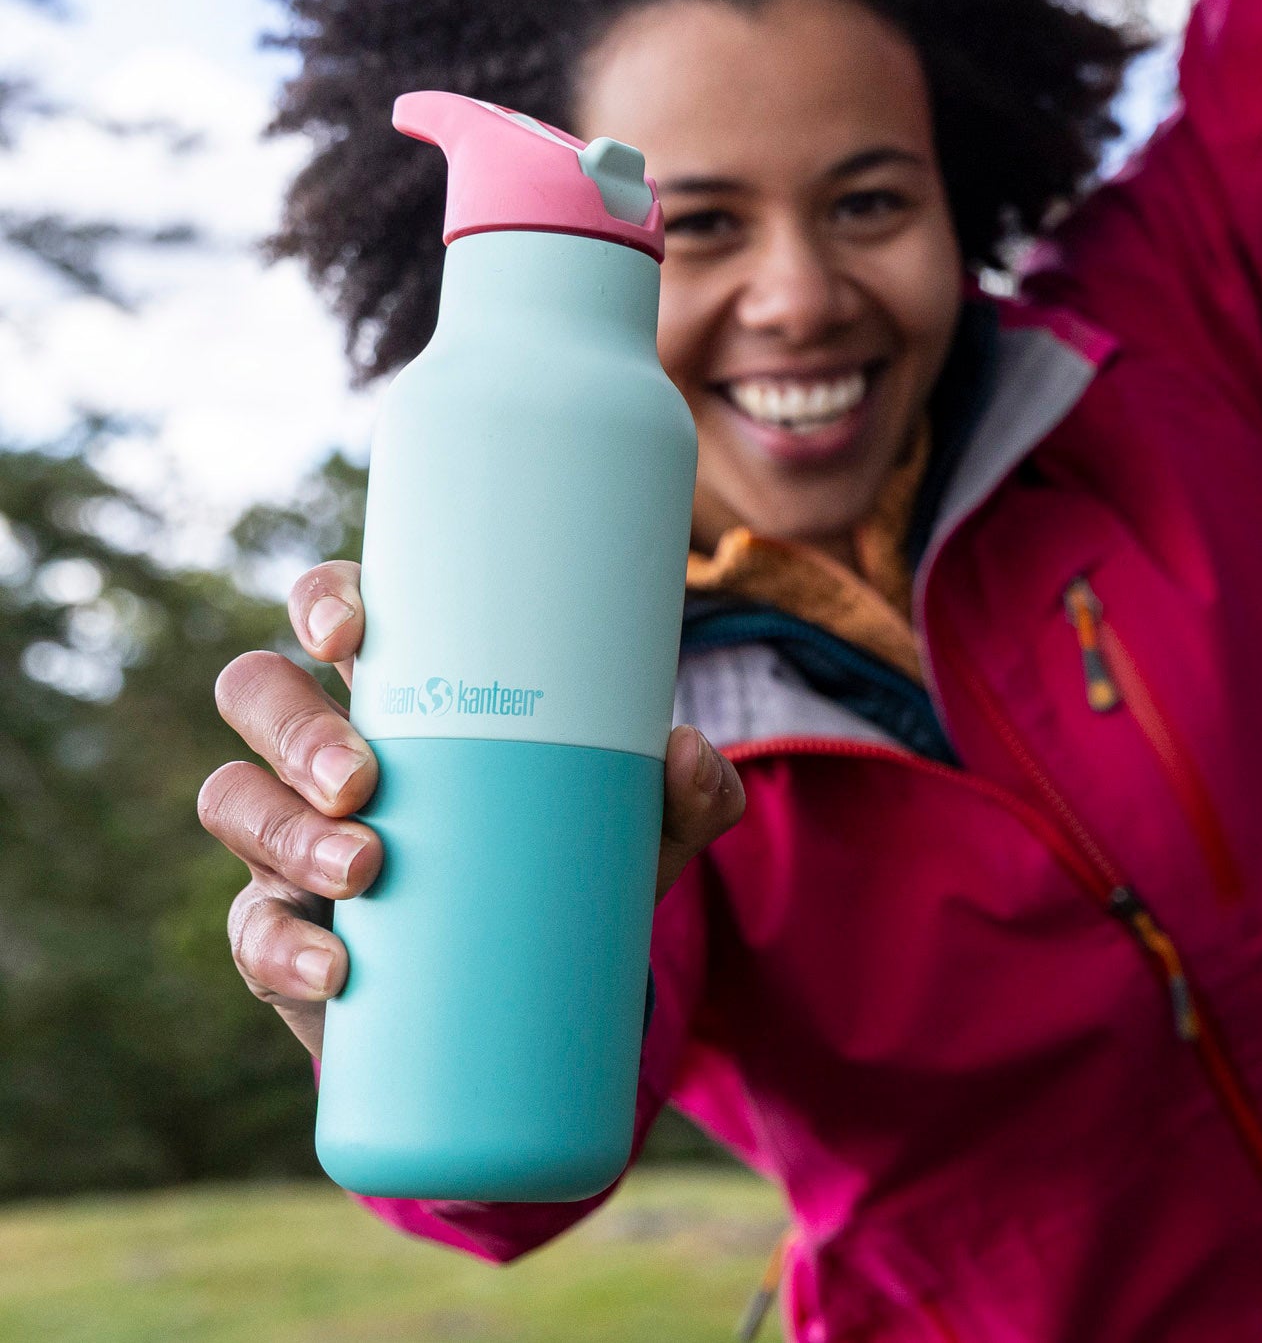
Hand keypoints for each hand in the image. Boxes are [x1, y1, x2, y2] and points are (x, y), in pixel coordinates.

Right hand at [198, 559, 745, 1056]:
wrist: (538, 999)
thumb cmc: (571, 862)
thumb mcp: (640, 827)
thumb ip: (688, 790)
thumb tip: (687, 751)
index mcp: (405, 690)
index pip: (337, 611)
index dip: (325, 600)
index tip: (351, 631)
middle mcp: (327, 748)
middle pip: (258, 692)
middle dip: (297, 729)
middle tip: (364, 780)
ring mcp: (290, 838)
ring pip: (233, 799)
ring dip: (285, 832)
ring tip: (365, 868)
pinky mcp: (280, 933)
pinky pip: (248, 930)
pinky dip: (283, 947)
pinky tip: (335, 968)